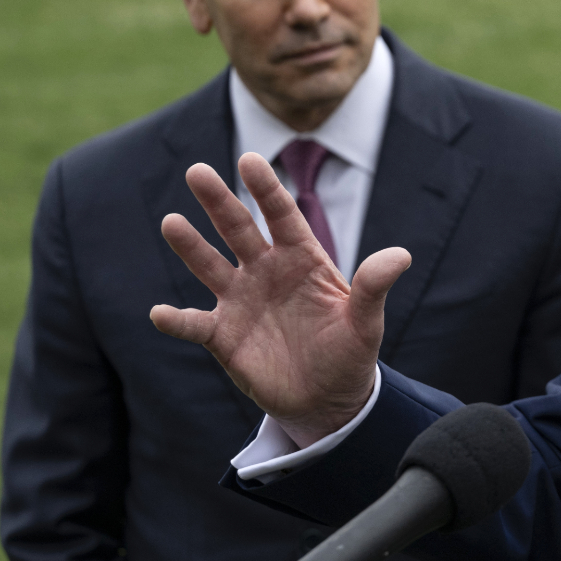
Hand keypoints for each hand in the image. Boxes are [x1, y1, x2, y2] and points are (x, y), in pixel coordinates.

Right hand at [150, 153, 410, 444]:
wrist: (327, 399)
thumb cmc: (348, 354)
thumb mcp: (365, 323)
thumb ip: (374, 287)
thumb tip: (402, 256)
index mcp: (301, 260)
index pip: (282, 217)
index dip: (267, 189)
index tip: (250, 160)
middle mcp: (266, 272)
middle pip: (238, 230)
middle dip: (218, 202)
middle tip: (196, 171)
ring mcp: (241, 301)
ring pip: (209, 266)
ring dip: (190, 246)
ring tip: (171, 223)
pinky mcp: (223, 335)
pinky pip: (194, 324)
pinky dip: (176, 320)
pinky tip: (159, 313)